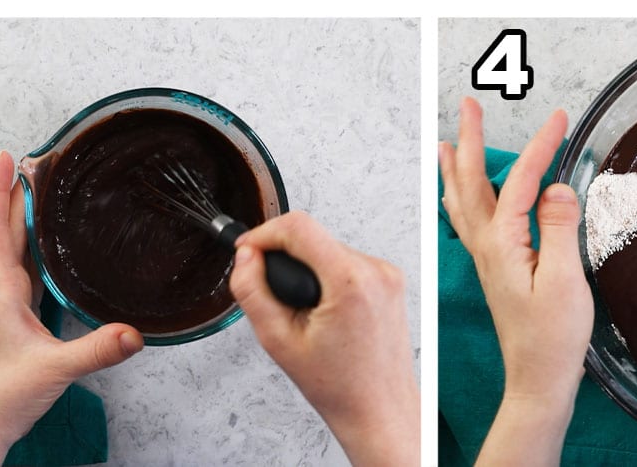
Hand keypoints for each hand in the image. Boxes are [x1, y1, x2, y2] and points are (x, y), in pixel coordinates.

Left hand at [0, 153, 142, 466]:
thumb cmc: (7, 396)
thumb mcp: (55, 370)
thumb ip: (96, 350)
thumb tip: (135, 332)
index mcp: (3, 291)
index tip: (7, 159)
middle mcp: (3, 289)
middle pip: (3, 228)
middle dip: (13, 191)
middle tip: (34, 159)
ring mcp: (9, 300)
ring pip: (12, 244)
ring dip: (21, 213)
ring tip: (40, 185)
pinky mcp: (20, 311)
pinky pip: (25, 264)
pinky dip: (32, 239)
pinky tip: (50, 235)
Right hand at [228, 212, 418, 466]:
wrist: (379, 409)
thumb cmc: (340, 387)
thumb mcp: (278, 341)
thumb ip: (253, 292)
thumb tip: (246, 258)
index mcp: (350, 280)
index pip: (298, 226)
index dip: (264, 233)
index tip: (247, 250)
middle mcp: (375, 270)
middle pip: (313, 238)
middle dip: (287, 261)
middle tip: (277, 296)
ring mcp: (387, 273)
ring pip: (329, 249)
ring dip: (309, 271)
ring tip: (306, 313)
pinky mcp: (390, 279)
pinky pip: (348, 262)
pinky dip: (329, 278)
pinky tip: (327, 311)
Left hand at [438, 99, 591, 466]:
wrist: (537, 380)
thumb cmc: (552, 339)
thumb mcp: (564, 282)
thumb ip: (559, 230)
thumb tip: (556, 187)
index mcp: (503, 242)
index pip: (519, 180)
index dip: (540, 146)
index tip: (559, 119)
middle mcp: (486, 244)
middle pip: (471, 180)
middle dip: (469, 138)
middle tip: (469, 104)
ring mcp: (486, 256)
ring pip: (463, 198)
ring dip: (455, 164)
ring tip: (446, 140)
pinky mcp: (492, 267)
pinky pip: (468, 219)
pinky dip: (459, 195)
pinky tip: (458, 195)